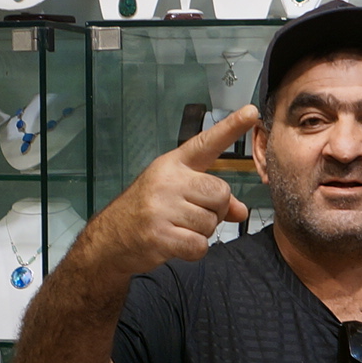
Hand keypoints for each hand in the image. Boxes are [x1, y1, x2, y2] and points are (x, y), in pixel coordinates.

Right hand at [77, 107, 254, 280]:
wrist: (110, 239)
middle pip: (221, 193)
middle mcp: (167, 180)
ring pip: (212, 223)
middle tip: (190, 216)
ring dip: (200, 232)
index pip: (206, 143)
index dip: (231, 127)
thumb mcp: (175, 195)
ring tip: (177, 228)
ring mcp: (161, 207)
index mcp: (172, 164)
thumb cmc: (145, 212)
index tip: (251, 112)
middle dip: (215, 210)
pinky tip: (174, 244)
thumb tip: (241, 211)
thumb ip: (210, 198)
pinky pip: (199, 245)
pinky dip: (193, 250)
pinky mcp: (159, 234)